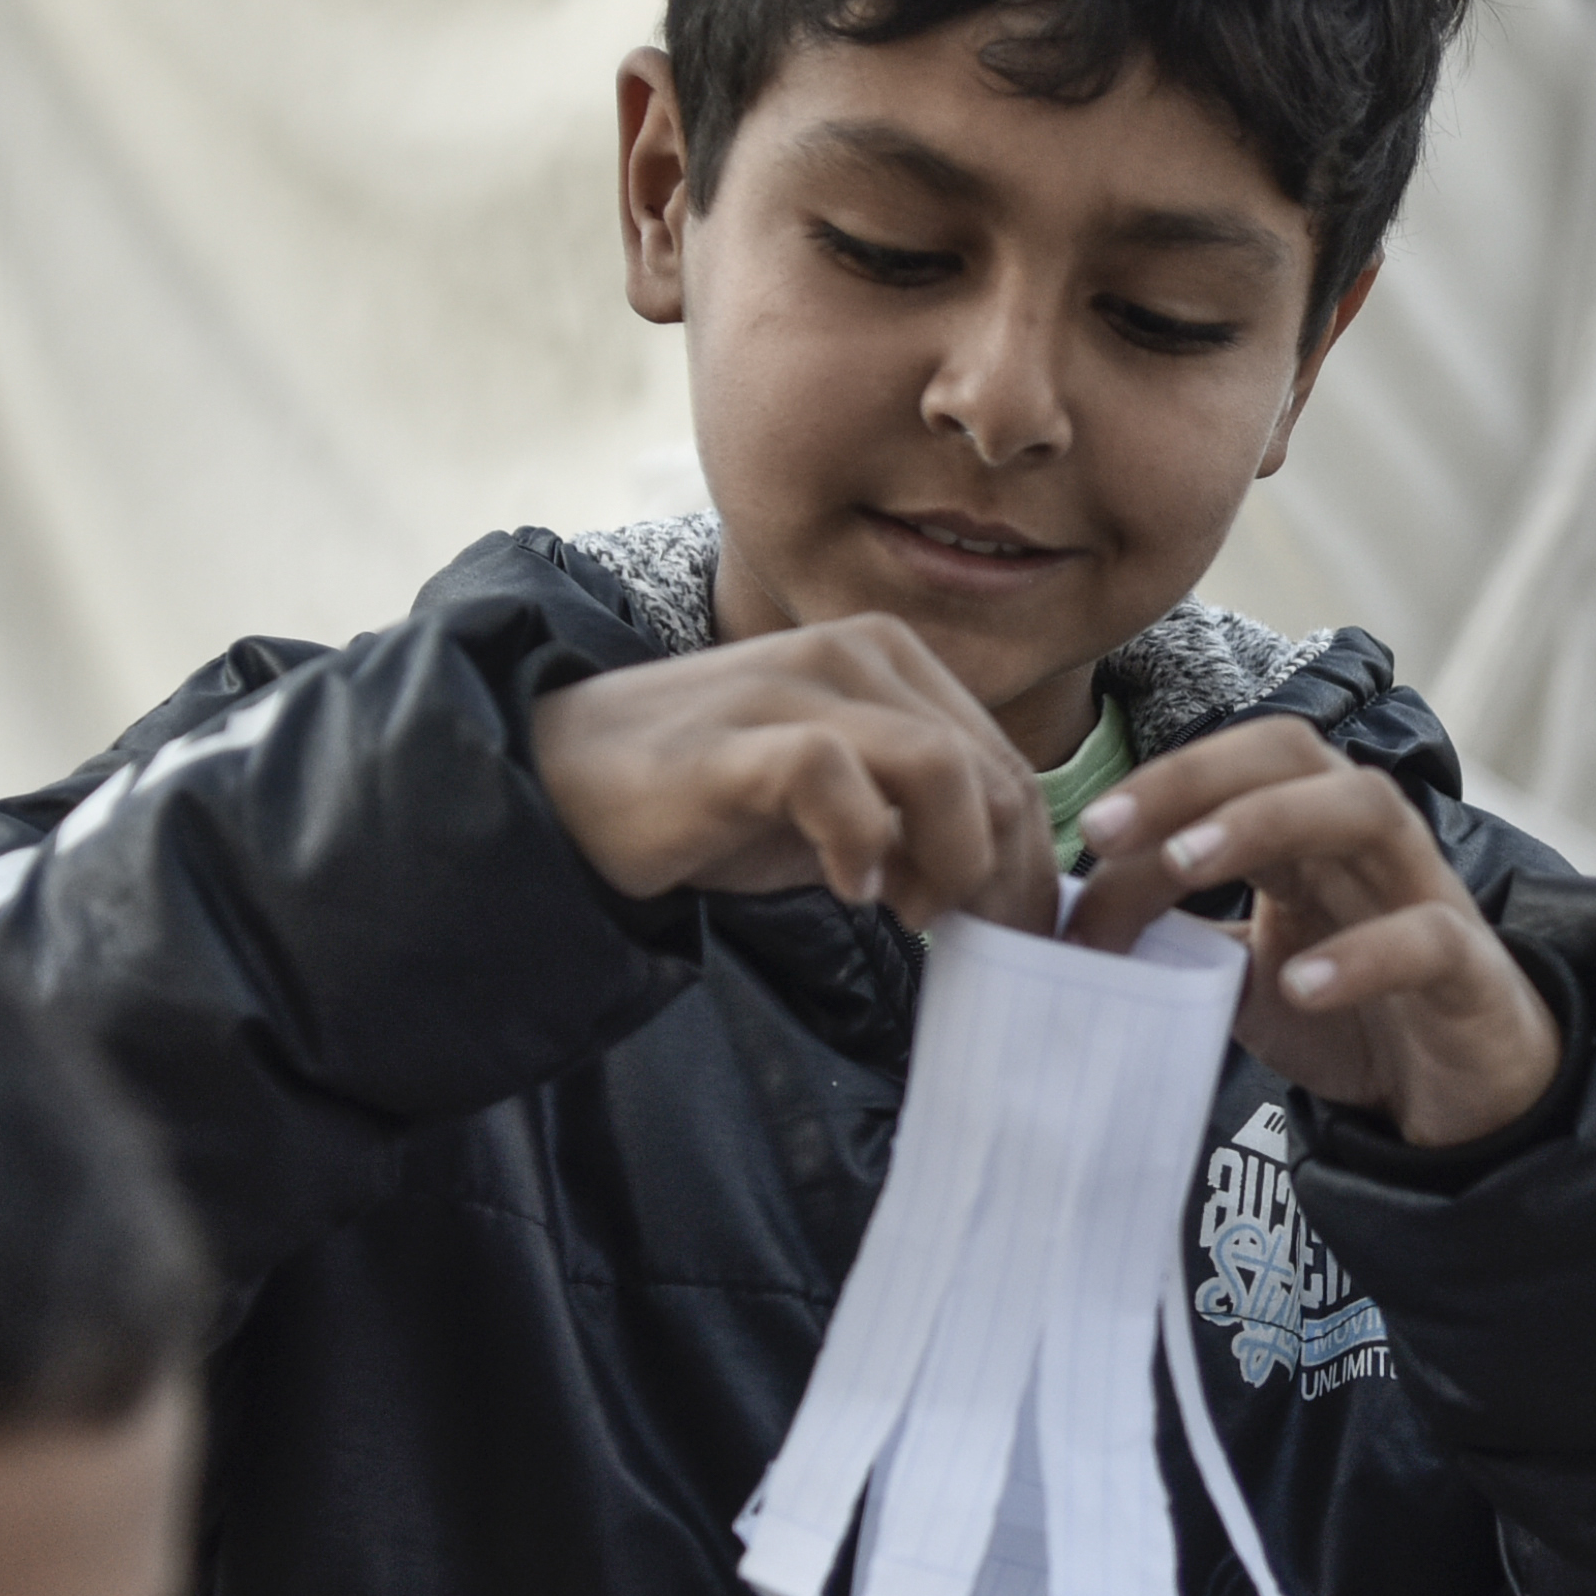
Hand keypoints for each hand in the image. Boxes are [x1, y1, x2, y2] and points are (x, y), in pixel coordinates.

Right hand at [531, 618, 1055, 934]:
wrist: (566, 781)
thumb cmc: (713, 799)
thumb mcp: (842, 806)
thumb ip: (923, 822)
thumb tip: (1009, 886)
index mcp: (893, 661)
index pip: (1008, 765)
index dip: (1030, 863)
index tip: (1014, 935)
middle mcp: (855, 653)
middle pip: (992, 772)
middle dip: (1001, 878)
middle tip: (970, 942)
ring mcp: (793, 687)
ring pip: (940, 765)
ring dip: (948, 860)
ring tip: (908, 911)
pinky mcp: (736, 739)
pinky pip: (835, 777)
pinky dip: (859, 843)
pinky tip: (845, 888)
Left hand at [1066, 722, 1562, 1147]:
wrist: (1466, 1096)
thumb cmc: (1355, 1017)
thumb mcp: (1244, 978)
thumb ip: (1176, 941)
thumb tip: (1067, 925)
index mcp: (1311, 834)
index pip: (1236, 766)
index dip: (1158, 787)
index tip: (1082, 838)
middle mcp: (1368, 844)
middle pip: (1295, 754)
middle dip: (1195, 777)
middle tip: (1107, 832)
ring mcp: (1426, 895)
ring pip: (1367, 810)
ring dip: (1268, 823)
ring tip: (1186, 867)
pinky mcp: (1469, 969)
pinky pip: (1425, 937)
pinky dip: (1362, 954)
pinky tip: (1299, 984)